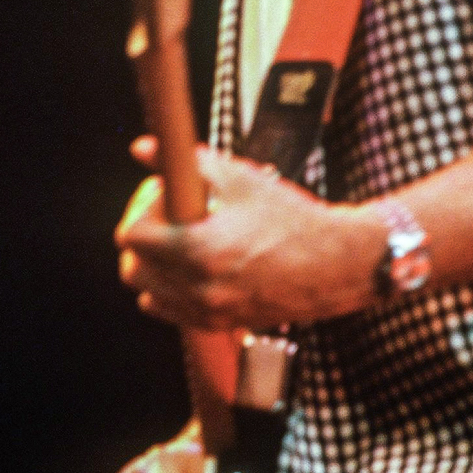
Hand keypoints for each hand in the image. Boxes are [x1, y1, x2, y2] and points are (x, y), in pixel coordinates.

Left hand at [116, 137, 381, 328]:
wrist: (340, 263)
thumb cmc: (292, 216)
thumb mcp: (241, 179)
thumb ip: (188, 162)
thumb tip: (143, 148)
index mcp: (199, 250)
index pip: (132, 235)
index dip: (141, 210)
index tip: (162, 196)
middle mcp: (200, 287)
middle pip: (132, 266)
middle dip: (143, 237)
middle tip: (168, 216)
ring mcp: (210, 310)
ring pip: (147, 290)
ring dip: (152, 264)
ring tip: (179, 241)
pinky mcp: (221, 324)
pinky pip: (169, 310)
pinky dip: (167, 290)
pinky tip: (190, 268)